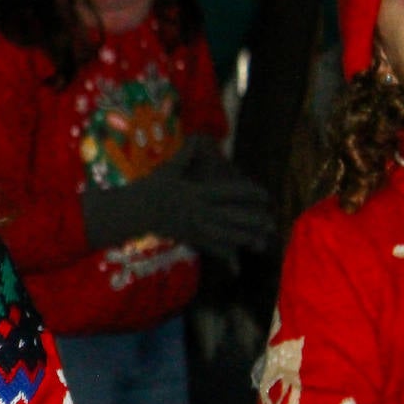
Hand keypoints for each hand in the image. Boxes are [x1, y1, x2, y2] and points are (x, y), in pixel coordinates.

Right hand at [83, 137, 273, 258]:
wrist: (132, 212)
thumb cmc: (148, 188)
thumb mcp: (168, 170)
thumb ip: (185, 156)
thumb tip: (197, 138)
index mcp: (197, 193)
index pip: (230, 193)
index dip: (250, 194)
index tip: (266, 196)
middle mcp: (199, 211)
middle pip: (232, 218)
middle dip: (253, 222)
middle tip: (271, 223)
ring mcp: (194, 227)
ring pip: (225, 236)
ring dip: (244, 239)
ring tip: (262, 242)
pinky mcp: (188, 238)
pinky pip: (209, 248)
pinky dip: (224, 256)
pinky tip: (237, 265)